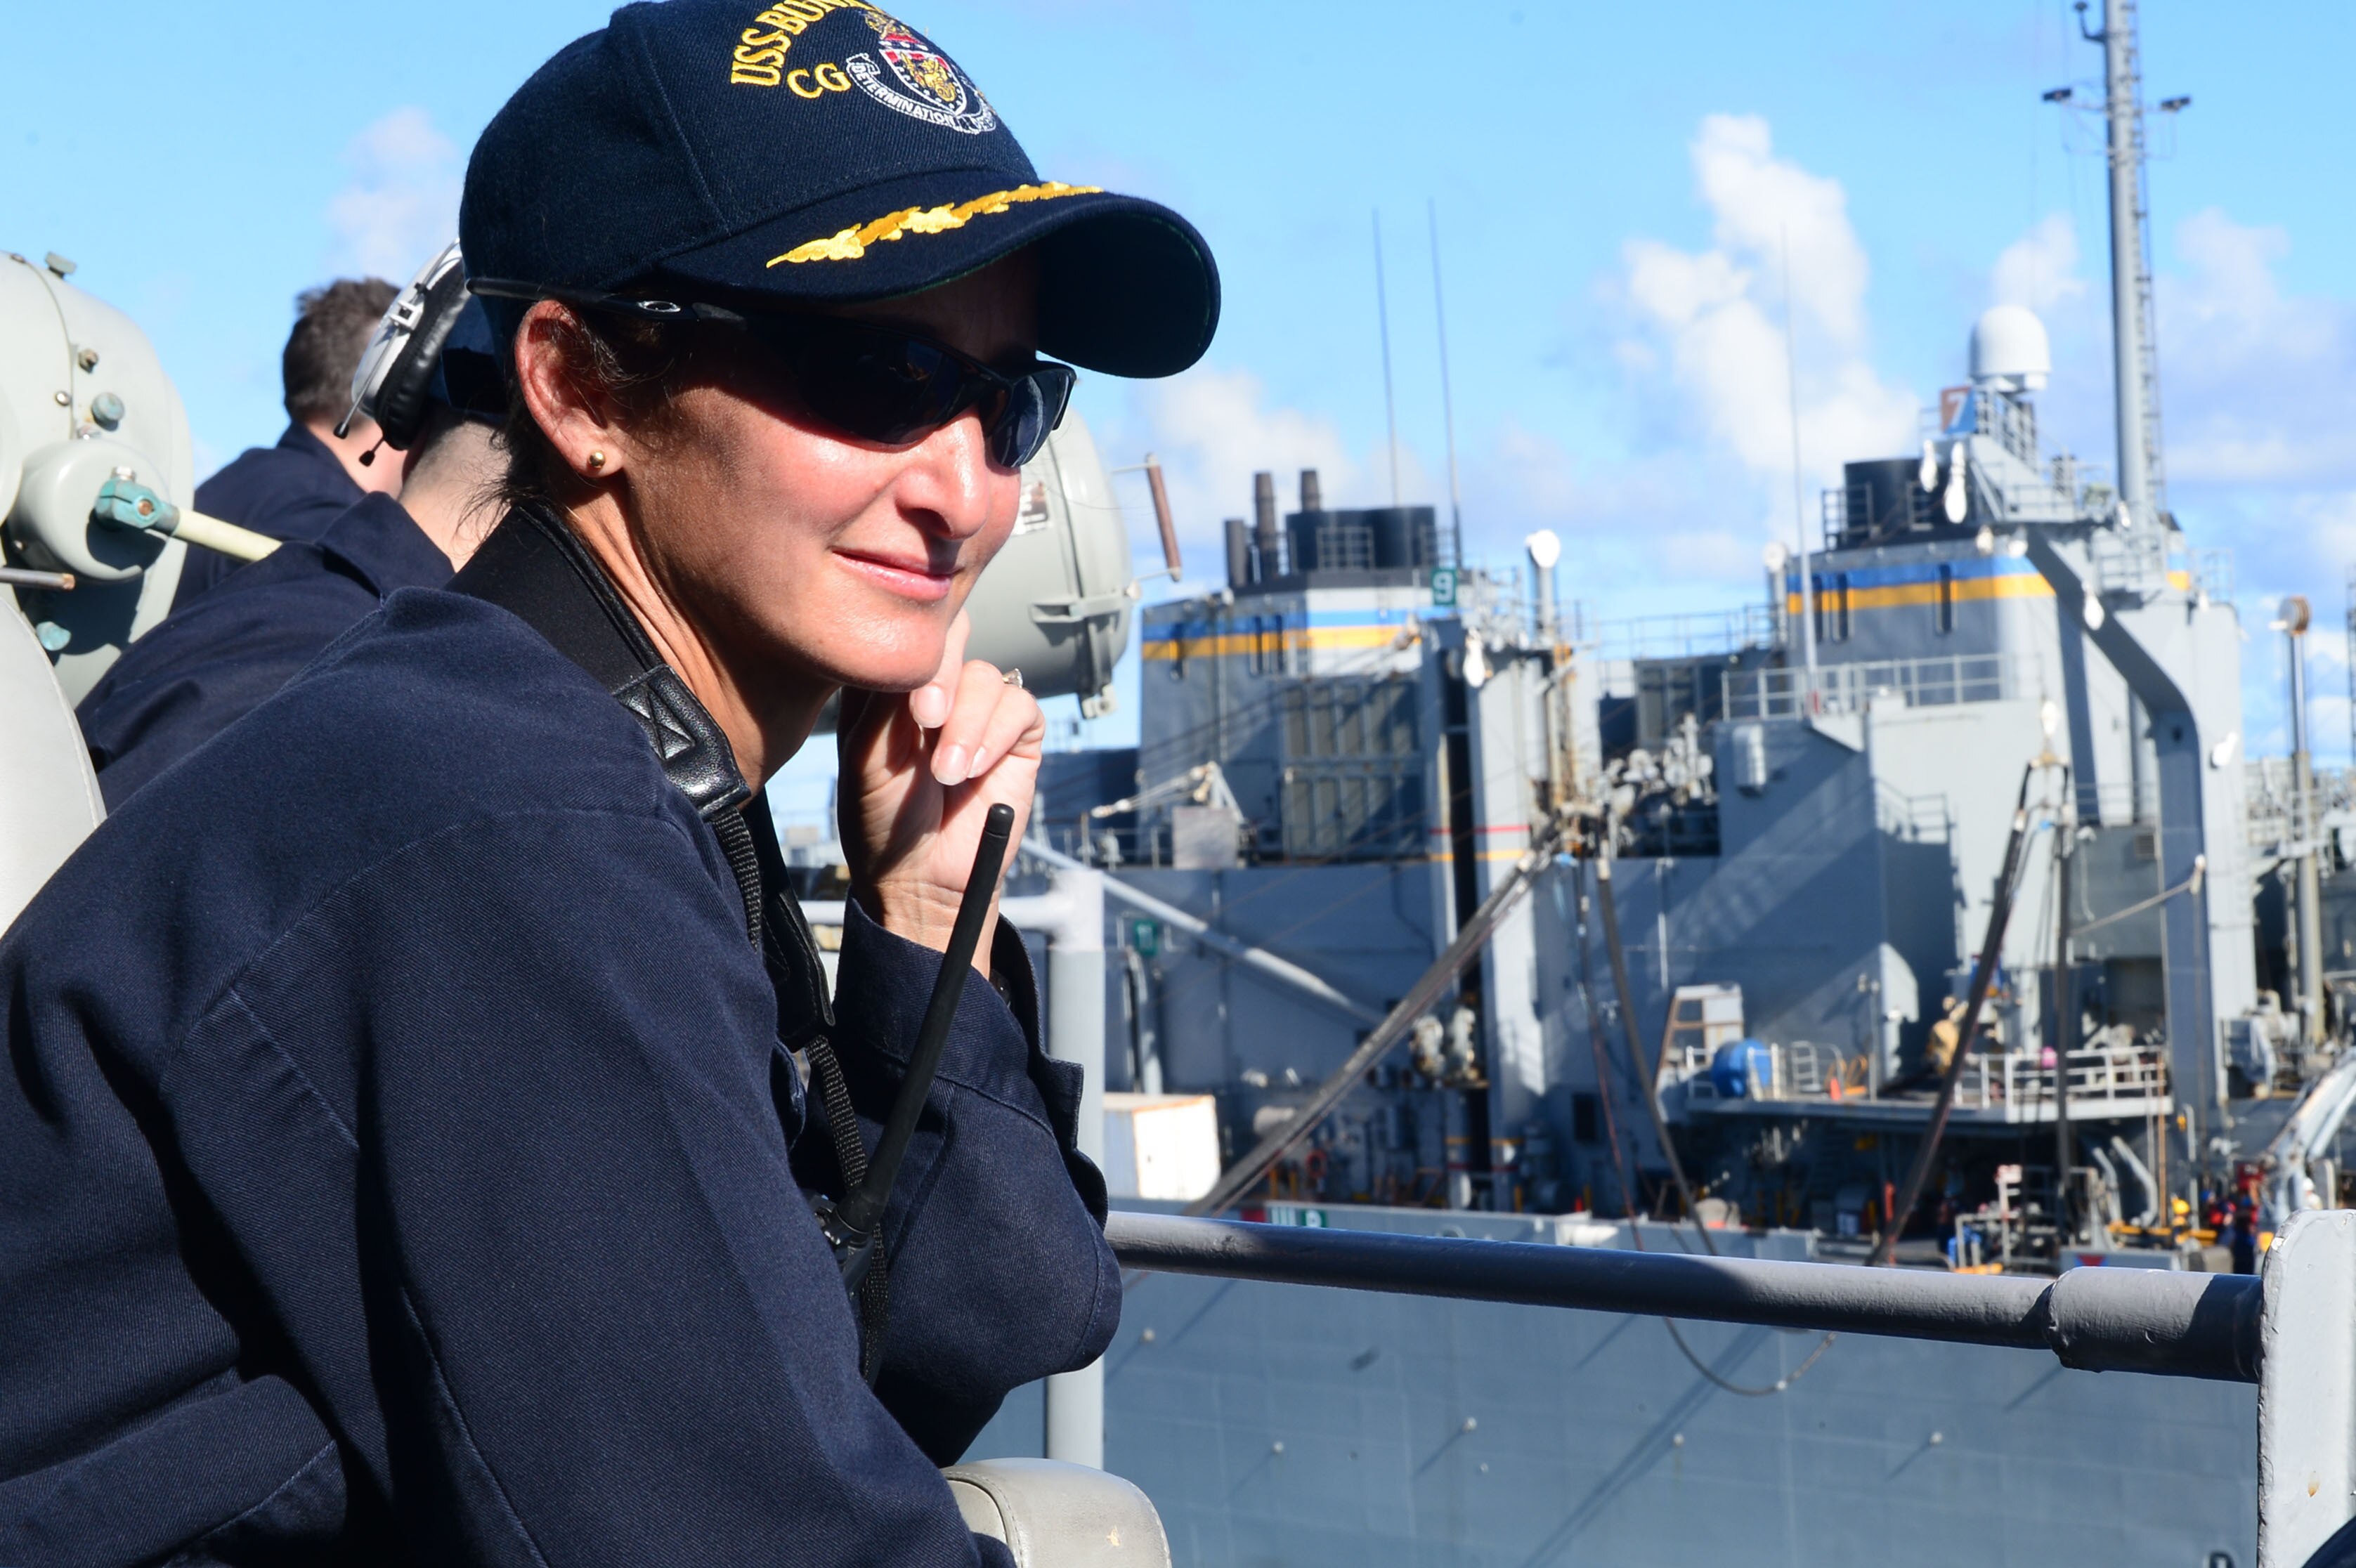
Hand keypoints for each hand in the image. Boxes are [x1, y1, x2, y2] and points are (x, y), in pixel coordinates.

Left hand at [838, 611, 1042, 969]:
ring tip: (948, 773)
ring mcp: (978, 711)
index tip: (906, 699)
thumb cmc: (883, 821)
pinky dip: (998, 733)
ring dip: (968, 723)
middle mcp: (937, 691)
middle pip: (952, 640)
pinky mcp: (1016, 735)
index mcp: (891, 687)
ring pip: (986, 675)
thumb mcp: (867, 756)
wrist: (922, 875)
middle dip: (942, 677)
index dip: (913, 653)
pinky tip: (975, 769)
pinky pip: (1020, 705)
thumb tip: (922, 645)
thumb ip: (886, 698)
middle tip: (927, 718)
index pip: (907, 636)